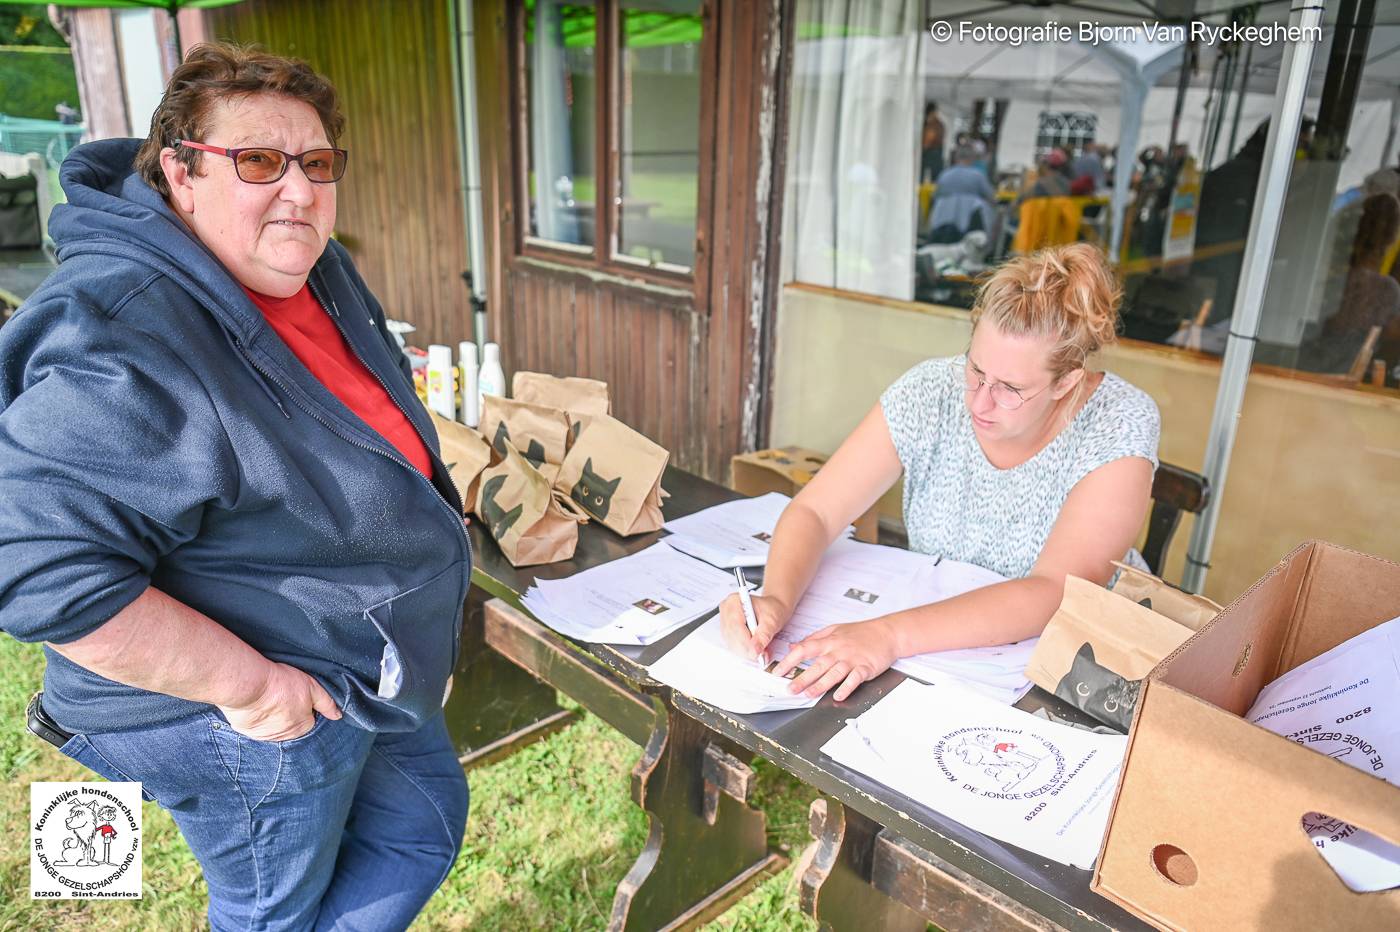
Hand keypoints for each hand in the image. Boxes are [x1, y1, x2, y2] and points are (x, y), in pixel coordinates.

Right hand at [218, 661, 341, 741]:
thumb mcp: (312, 687)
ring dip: (271, 717)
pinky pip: (255, 726)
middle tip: (282, 696)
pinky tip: (255, 706)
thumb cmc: (282, 684)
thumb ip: (327, 703)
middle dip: (289, 713)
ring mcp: (264, 735)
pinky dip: (255, 718)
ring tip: (268, 700)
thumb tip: (338, 716)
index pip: (308, 718)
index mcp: (302, 727)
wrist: (250, 686)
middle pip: (291, 724)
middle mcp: (285, 736)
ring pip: (273, 726)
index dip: (304, 704)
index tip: (296, 694)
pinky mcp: (247, 732)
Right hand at [718, 591, 790, 662]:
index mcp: (734, 601)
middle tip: (760, 656)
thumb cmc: (772, 609)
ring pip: (731, 642)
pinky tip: (754, 650)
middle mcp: (726, 610)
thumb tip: (755, 649)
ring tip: (760, 653)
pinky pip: (732, 644)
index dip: (745, 641)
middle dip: (746, 648)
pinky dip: (744, 650)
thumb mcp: (772, 621)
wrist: (772, 608)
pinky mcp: (727, 630)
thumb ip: (763, 635)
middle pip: (731, 635)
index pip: (735, 625)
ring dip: (745, 651)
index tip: (756, 653)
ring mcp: (725, 620)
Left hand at [771, 617, 899, 701]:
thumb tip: (793, 646)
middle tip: (790, 689)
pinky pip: (854, 679)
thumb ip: (813, 638)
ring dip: (821, 685)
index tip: (777, 671)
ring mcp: (852, 659)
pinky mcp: (865, 668)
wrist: (887, 633)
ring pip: (834, 673)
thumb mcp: (834, 630)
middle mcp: (838, 650)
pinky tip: (838, 696)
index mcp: (829, 641)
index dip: (789, 660)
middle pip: (817, 665)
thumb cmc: (860, 632)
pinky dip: (846, 687)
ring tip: (809, 695)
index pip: (804, 649)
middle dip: (802, 678)